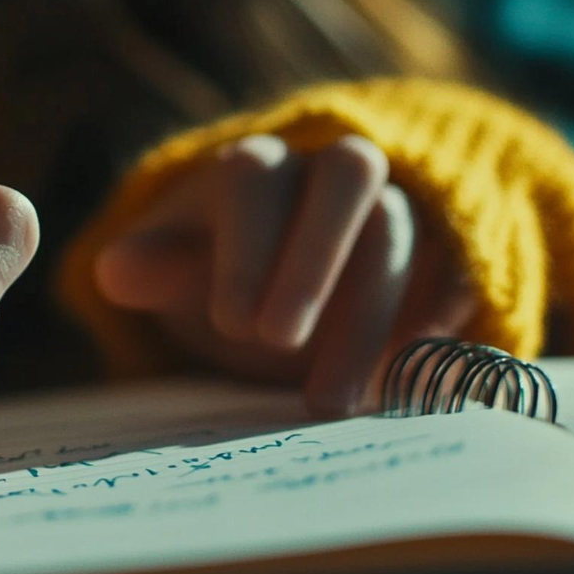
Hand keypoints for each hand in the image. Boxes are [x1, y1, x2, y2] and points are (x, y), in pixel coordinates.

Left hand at [93, 134, 470, 416]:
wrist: (288, 293)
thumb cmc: (220, 278)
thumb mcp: (178, 274)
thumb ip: (150, 268)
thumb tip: (115, 270)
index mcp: (258, 168)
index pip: (258, 174)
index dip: (248, 243)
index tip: (232, 321)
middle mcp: (332, 168)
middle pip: (348, 175)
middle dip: (316, 256)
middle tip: (277, 342)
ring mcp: (400, 203)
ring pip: (399, 231)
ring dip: (366, 317)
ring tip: (325, 405)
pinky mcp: (447, 250)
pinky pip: (458, 266)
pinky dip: (434, 321)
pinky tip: (399, 383)